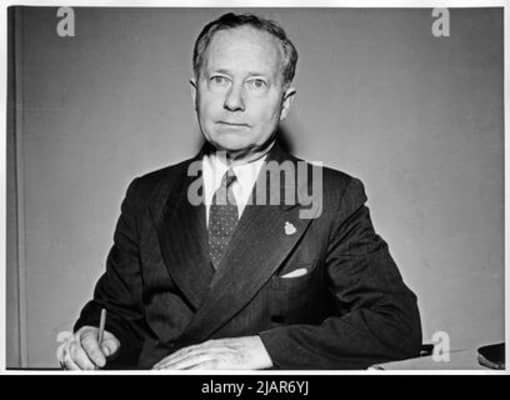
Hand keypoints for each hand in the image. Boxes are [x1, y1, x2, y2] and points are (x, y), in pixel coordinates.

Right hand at [56, 326, 119, 369]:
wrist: (97, 343)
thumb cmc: (103, 343)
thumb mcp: (111, 342)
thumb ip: (110, 346)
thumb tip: (105, 352)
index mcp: (86, 333)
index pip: (88, 342)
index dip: (95, 354)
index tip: (102, 363)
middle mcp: (74, 339)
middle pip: (76, 352)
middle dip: (87, 364)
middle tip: (95, 369)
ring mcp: (66, 348)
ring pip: (68, 360)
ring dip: (79, 368)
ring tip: (90, 371)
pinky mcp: (62, 358)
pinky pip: (64, 365)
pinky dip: (72, 370)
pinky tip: (81, 370)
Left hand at [152, 336, 272, 369]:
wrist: (262, 347)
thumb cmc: (247, 350)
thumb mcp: (226, 349)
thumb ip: (212, 354)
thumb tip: (198, 362)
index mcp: (210, 344)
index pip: (185, 351)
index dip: (171, 358)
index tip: (161, 364)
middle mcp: (209, 348)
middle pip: (183, 356)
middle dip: (167, 364)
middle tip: (154, 370)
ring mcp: (214, 354)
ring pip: (187, 361)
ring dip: (172, 367)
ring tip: (161, 373)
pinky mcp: (219, 362)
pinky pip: (199, 367)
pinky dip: (187, 370)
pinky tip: (180, 374)